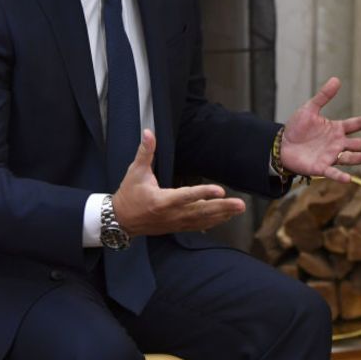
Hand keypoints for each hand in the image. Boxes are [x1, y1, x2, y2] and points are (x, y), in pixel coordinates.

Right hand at [113, 129, 245, 235]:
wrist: (119, 220)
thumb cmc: (129, 194)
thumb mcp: (135, 171)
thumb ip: (145, 151)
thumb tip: (148, 132)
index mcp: (162, 200)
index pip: (186, 196)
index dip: (203, 193)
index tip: (220, 190)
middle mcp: (172, 214)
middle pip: (201, 211)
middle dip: (222, 207)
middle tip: (241, 204)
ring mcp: (175, 222)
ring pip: (202, 220)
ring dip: (222, 214)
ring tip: (239, 208)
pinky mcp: (176, 226)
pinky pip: (198, 225)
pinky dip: (213, 221)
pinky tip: (226, 217)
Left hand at [280, 77, 360, 183]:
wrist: (281, 145)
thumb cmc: (297, 127)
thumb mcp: (309, 109)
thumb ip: (323, 96)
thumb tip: (336, 79)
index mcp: (336, 129)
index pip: (356, 124)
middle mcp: (337, 144)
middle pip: (359, 144)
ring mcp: (330, 156)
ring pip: (349, 157)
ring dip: (360, 158)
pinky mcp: (320, 168)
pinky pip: (332, 172)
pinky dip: (339, 175)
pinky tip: (348, 179)